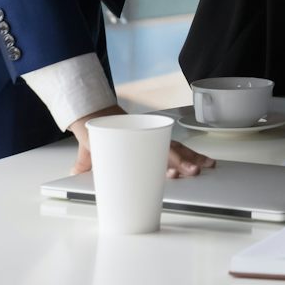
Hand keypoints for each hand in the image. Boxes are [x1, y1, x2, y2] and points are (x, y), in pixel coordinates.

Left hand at [71, 105, 213, 179]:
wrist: (96, 112)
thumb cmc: (96, 128)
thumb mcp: (89, 144)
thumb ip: (83, 159)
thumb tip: (75, 172)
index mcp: (132, 138)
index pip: (151, 150)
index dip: (163, 162)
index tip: (172, 172)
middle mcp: (147, 138)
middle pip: (169, 150)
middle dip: (185, 161)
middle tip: (195, 171)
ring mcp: (153, 140)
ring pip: (178, 148)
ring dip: (194, 157)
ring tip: (208, 166)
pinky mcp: (156, 142)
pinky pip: (176, 148)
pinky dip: (191, 154)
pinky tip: (203, 161)